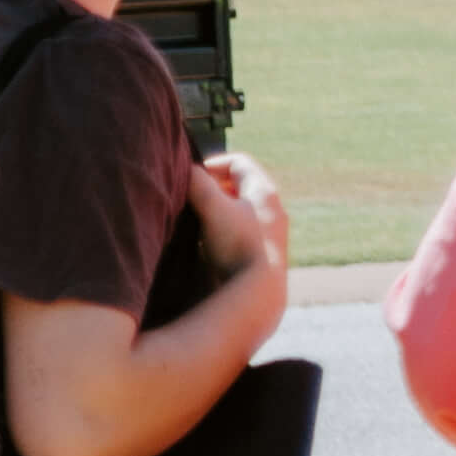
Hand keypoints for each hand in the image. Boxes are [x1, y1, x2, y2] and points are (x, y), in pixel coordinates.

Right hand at [187, 155, 296, 358]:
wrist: (260, 292)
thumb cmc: (239, 245)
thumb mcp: (214, 208)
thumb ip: (198, 184)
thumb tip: (184, 168)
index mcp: (264, 192)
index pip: (239, 163)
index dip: (213, 163)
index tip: (190, 175)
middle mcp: (271, 209)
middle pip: (239, 186)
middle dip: (212, 188)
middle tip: (188, 197)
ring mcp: (268, 232)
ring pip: (237, 211)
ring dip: (214, 211)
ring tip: (192, 219)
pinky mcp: (260, 253)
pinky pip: (238, 232)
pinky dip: (219, 231)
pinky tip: (202, 242)